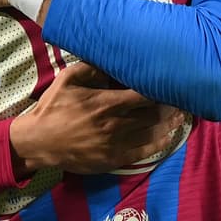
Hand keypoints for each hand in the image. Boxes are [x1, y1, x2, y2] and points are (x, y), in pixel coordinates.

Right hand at [9, 61, 188, 175]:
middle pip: (153, 115)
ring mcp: (116, 144)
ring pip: (152, 133)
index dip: (162, 90)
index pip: (144, 95)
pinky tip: (167, 137)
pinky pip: (144, 152)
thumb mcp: (67, 80)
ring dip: (169, 125)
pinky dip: (159, 144)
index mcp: (105, 103)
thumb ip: (91, 68)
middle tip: (182, 99)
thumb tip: (112, 61)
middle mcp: (115, 124)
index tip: (172, 83)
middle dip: (170, 107)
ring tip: (180, 117)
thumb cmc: (53, 108)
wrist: (39, 142)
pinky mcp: (114, 159)